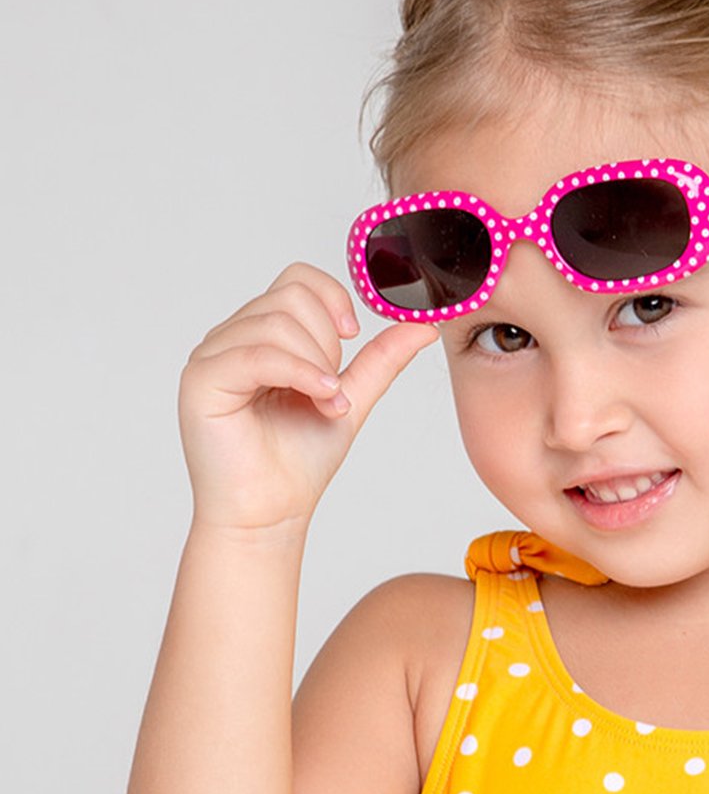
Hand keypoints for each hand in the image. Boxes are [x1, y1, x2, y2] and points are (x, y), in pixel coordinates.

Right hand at [179, 262, 439, 534]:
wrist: (270, 513)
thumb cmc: (297, 464)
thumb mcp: (350, 397)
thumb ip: (379, 360)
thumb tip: (422, 326)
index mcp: (262, 335)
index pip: (297, 280)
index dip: (333, 299)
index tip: (353, 338)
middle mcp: (232, 338)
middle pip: (291, 297)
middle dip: (327, 344)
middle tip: (332, 391)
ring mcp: (213, 356)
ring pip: (277, 322)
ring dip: (317, 366)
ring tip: (325, 404)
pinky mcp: (202, 380)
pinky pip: (257, 353)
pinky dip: (299, 373)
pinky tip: (321, 397)